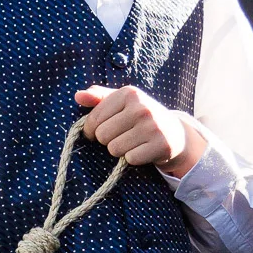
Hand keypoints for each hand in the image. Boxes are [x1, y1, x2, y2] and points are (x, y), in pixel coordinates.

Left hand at [74, 86, 205, 176]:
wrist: (175, 133)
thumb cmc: (140, 116)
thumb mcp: (121, 102)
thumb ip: (98, 98)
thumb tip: (78, 96)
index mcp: (129, 93)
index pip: (93, 119)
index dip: (91, 129)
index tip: (99, 131)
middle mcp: (142, 108)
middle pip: (102, 135)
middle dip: (107, 140)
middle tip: (121, 136)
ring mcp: (153, 126)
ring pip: (114, 148)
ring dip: (119, 150)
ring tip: (132, 142)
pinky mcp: (161, 145)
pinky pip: (130, 159)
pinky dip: (133, 158)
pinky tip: (142, 150)